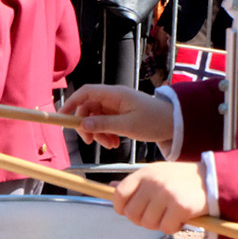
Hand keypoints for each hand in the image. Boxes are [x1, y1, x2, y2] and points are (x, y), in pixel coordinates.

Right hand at [59, 84, 173, 147]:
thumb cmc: (154, 121)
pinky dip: (106, 134)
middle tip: (91, 142)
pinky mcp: (120, 115)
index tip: (62, 117)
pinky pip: (105, 123)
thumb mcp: (128, 126)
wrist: (174, 124)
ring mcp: (117, 106)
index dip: (71, 103)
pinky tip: (114, 143)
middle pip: (88, 108)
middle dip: (87, 126)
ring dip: (98, 132)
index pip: (86, 93)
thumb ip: (104, 125)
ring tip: (110, 145)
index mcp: (115, 94)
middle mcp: (114, 98)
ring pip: (96, 118)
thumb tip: (82, 124)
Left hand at [112, 162, 209, 234]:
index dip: (120, 208)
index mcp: (144, 173)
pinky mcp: (180, 206)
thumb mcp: (157, 173)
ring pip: (148, 223)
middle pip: (132, 213)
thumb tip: (110, 187)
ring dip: (159, 224)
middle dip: (142, 220)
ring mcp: (166, 194)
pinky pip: (166, 228)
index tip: (128, 212)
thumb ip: (135, 183)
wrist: (214, 179)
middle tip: (156, 216)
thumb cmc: (183, 179)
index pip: (119, 194)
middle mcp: (153, 182)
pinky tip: (181, 219)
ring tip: (170, 215)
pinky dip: (173, 228)